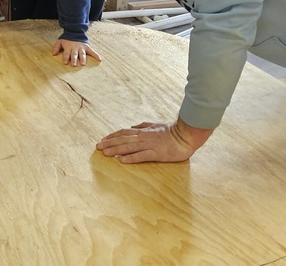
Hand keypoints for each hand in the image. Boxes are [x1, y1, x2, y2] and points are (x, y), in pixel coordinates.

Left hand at [52, 39, 101, 65]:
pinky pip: (92, 51)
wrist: (75, 31)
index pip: (66, 53)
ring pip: (82, 54)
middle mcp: (75, 48)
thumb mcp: (60, 41)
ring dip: (82, 59)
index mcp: (68, 47)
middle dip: (74, 59)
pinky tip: (99, 59)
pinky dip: (96, 55)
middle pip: (74, 54)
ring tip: (83, 64)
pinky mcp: (87, 47)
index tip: (65, 62)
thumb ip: (56, 47)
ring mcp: (82, 48)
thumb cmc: (67, 39)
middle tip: (74, 65)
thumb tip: (53, 54)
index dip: (66, 58)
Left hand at [96, 118, 214, 162]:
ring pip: (129, 147)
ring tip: (105, 153)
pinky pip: (142, 156)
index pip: (124, 132)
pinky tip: (122, 161)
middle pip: (123, 139)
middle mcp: (144, 137)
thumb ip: (145, 125)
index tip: (103, 140)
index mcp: (144, 131)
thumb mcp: (157, 125)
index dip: (112, 136)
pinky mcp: (157, 153)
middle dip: (110, 143)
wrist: (187, 135)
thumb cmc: (173, 131)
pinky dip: (131, 158)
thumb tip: (134, 125)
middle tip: (98, 147)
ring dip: (116, 150)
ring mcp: (150, 145)